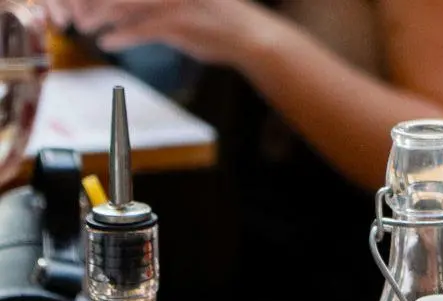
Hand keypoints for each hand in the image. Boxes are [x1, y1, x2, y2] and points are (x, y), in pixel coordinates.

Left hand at [46, 0, 271, 64]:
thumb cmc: (222, 20)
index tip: (86, 3)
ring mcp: (170, 2)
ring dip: (99, 17)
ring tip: (85, 26)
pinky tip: (107, 41)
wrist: (252, 38)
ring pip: (122, 6)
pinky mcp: (176, 25)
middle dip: (93, 0)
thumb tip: (130, 9)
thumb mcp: (189, 3)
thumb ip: (159, 3)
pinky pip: (138, 29)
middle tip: (78, 12)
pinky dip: (119, 36)